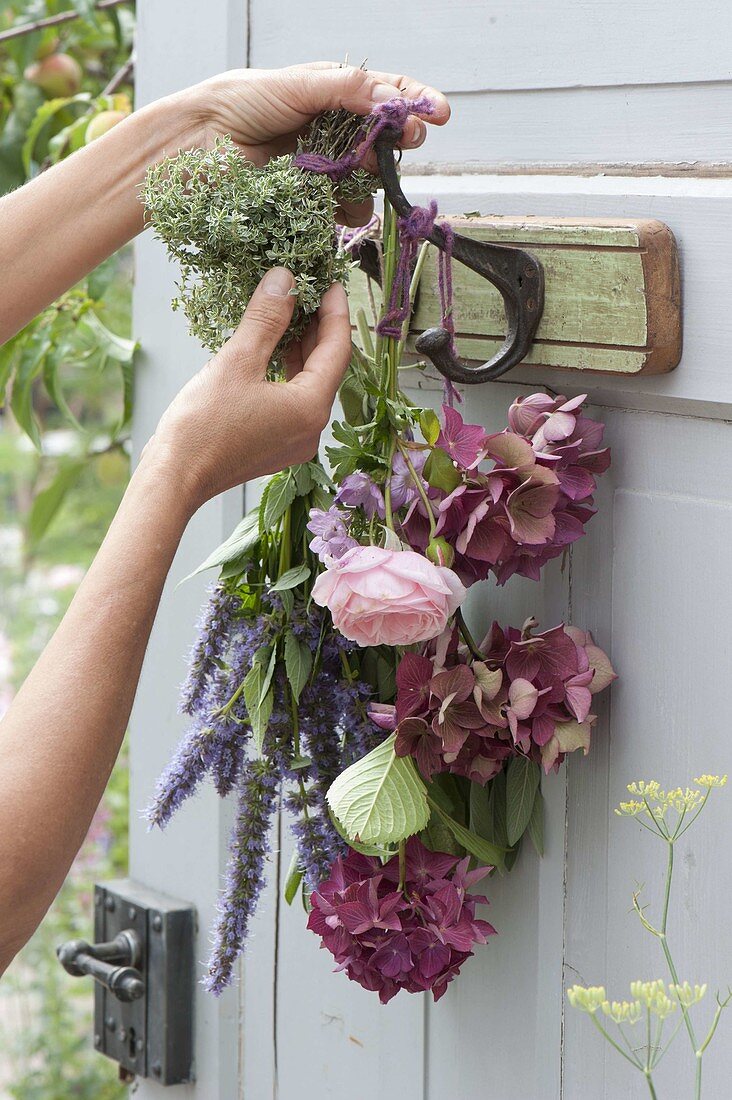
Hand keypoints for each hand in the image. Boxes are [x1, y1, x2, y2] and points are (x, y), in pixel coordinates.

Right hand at [146, 268, 350, 514]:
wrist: (175, 477)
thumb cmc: (203, 424)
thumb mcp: (237, 361)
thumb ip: (266, 319)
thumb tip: (284, 279)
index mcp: (310, 408)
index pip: (338, 349)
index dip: (335, 311)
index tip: (331, 281)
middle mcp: (311, 428)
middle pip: (326, 368)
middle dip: (318, 327)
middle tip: (309, 291)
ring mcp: (295, 440)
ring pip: (309, 384)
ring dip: (301, 348)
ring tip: (290, 313)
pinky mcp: (276, 445)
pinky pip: (292, 399)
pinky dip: (287, 371)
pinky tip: (272, 350)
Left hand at [183, 62, 449, 224]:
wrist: (195, 148)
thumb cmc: (238, 104)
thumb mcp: (295, 85)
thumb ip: (346, 90)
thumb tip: (391, 97)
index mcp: (332, 94)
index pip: (386, 96)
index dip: (417, 104)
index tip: (440, 114)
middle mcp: (333, 132)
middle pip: (385, 141)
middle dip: (399, 142)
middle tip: (402, 143)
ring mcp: (324, 170)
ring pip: (370, 180)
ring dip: (372, 179)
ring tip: (358, 172)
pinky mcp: (311, 204)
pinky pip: (346, 211)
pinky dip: (349, 210)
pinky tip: (338, 206)